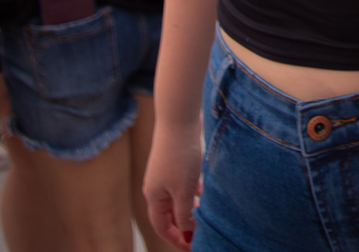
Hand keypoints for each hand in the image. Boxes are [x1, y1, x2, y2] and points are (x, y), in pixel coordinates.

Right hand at [143, 124, 203, 249]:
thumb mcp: (183, 189)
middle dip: (184, 225)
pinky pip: (183, 185)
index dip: (176, 239)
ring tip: (204, 214)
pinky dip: (193, 192)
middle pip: (169, 214)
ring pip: (177, 199)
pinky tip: (203, 191)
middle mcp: (156, 187)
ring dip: (190, 208)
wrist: (179, 119)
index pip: (162, 226)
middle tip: (200, 233)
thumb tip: (186, 233)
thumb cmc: (179, 155)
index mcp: (154, 196)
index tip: (191, 247)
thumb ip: (184, 213)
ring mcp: (165, 174)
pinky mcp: (175, 162)